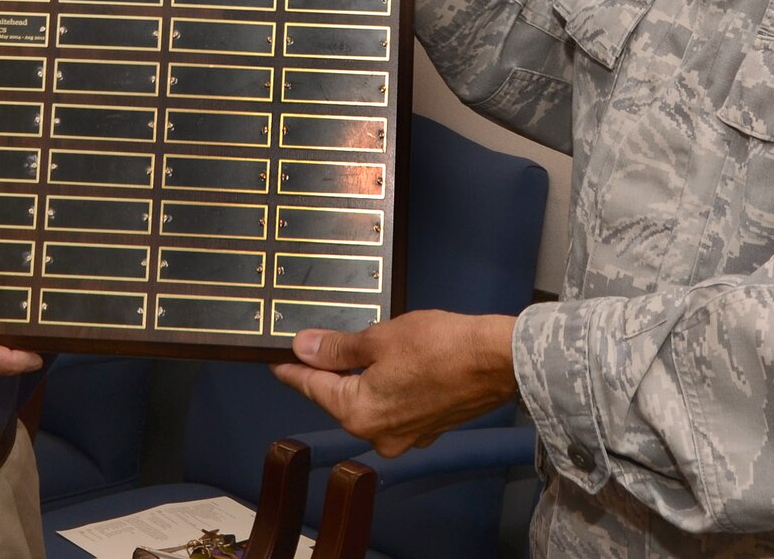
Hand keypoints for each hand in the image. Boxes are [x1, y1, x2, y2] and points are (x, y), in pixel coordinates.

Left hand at [272, 310, 517, 456]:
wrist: (497, 360)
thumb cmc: (440, 346)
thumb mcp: (378, 338)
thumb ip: (337, 348)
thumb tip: (303, 348)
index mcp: (359, 414)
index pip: (312, 388)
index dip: (292, 369)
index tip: (276, 360)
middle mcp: (378, 434)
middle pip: (339, 398)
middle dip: (328, 371)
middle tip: (315, 343)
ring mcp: (405, 434)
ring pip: (368, 401)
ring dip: (359, 377)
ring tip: (355, 347)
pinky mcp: (428, 426)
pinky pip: (394, 405)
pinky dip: (386, 385)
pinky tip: (391, 362)